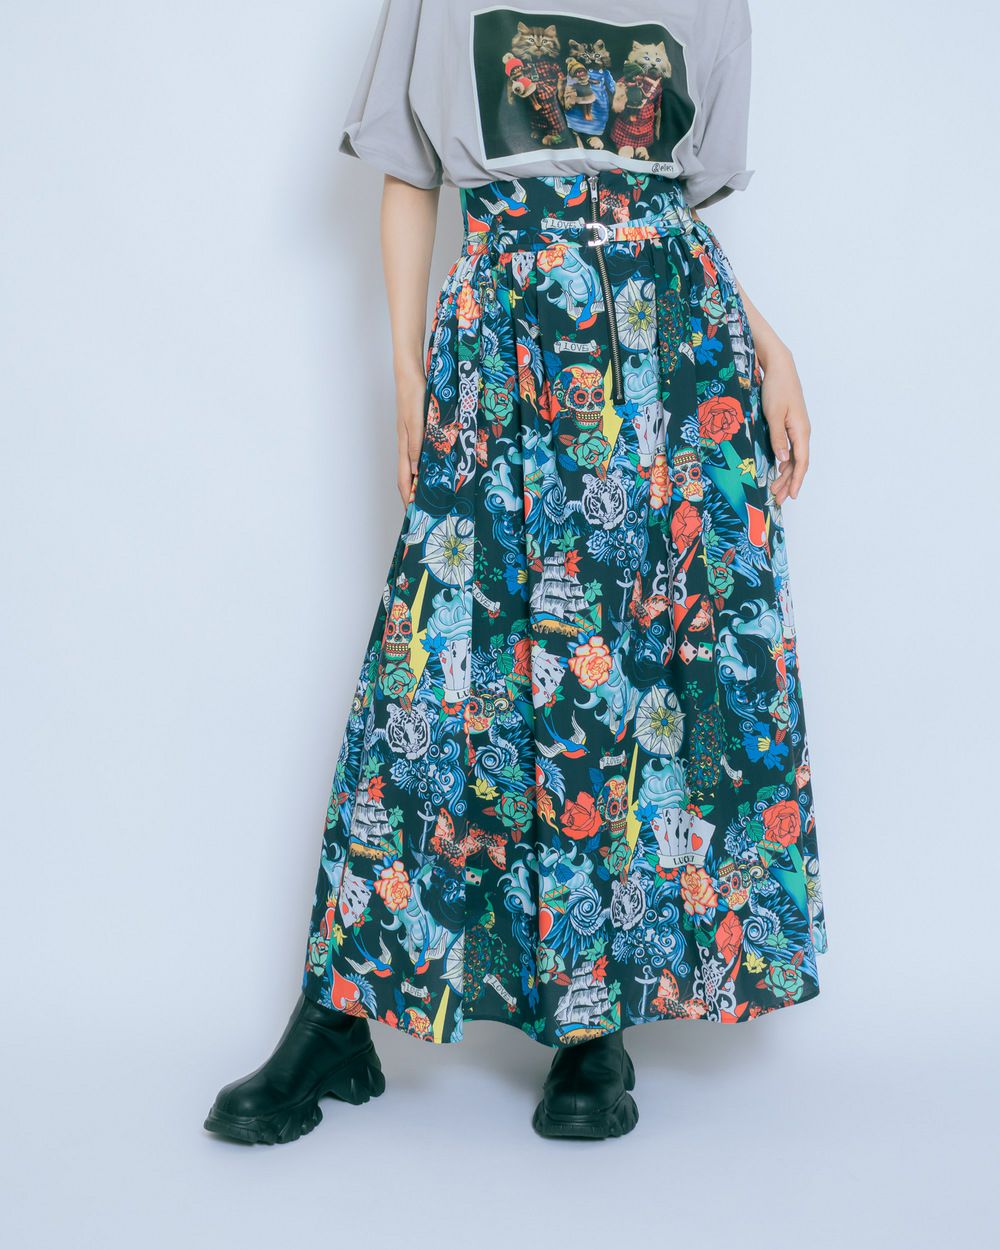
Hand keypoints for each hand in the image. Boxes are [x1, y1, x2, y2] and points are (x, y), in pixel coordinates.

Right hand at [395, 368, 425, 504]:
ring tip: (432, 496)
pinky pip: (421, 454)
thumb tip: (414, 470)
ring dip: (420, 482)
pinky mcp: (418, 430)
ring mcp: (412, 438)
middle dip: (413, 495)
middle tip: (424, 512)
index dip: (406, 498)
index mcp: (404, 446)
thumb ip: (416, 445)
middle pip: (407, 477)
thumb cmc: (412, 394)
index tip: (412, 515)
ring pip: (415, 466)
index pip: (403, 479)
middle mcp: (406, 445)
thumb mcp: (416, 421)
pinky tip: (436, 468)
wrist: (410, 373)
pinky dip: (426, 466)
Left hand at [760, 348, 810, 504]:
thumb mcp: (774, 414)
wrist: (780, 368)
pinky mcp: (790, 424)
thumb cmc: (777, 388)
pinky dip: (784, 461)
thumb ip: (778, 438)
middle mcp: (802, 432)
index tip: (790, 495)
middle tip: (778, 498)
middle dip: (788, 482)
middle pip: (798, 463)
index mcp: (801, 431)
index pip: (801, 462)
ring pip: (794, 457)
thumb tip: (784, 460)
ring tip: (775, 488)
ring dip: (785, 473)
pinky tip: (778, 469)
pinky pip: (790, 448)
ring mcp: (797, 428)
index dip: (796, 480)